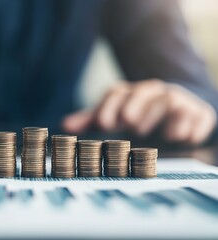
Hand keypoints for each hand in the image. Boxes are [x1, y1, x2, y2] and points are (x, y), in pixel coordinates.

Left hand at [62, 79, 216, 144]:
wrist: (176, 111)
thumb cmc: (138, 114)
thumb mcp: (114, 117)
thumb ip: (91, 120)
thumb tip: (64, 125)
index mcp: (131, 93)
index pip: (117, 93)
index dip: (108, 107)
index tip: (102, 124)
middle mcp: (153, 93)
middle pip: (142, 93)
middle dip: (134, 107)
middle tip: (128, 123)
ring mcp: (177, 100)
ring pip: (169, 100)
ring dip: (158, 115)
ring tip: (147, 131)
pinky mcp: (198, 112)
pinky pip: (198, 114)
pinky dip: (191, 125)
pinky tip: (182, 137)